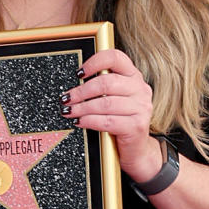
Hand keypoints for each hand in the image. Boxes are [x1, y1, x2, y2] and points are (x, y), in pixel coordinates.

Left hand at [60, 48, 161, 180]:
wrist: (136, 150)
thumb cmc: (120, 120)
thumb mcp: (114, 98)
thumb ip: (102, 85)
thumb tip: (74, 82)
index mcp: (134, 76)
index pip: (115, 57)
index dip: (94, 62)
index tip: (79, 73)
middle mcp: (140, 89)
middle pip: (106, 82)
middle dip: (81, 91)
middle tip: (66, 98)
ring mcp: (141, 108)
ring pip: (105, 103)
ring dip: (82, 107)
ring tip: (69, 111)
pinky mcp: (137, 126)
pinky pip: (108, 121)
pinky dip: (90, 121)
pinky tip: (80, 122)